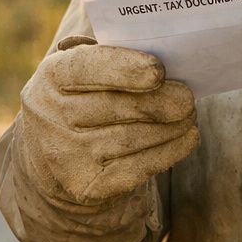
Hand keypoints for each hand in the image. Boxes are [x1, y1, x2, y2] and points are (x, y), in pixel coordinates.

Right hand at [17, 36, 198, 205]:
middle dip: (161, 101)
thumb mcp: (83, 69)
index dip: (124, 69)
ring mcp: (67, 155)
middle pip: (116, 107)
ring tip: (189, 115)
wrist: (52, 157)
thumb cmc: (82, 98)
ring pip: (132, 138)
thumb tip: (163, 54)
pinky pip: (138, 167)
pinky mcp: (86, 186)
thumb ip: (113, 55)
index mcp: (52, 76)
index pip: (87, 68)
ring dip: (171, 127)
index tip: (158, 71)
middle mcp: (52, 116)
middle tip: (188, 98)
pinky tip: (187, 138)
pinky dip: (170, 151)